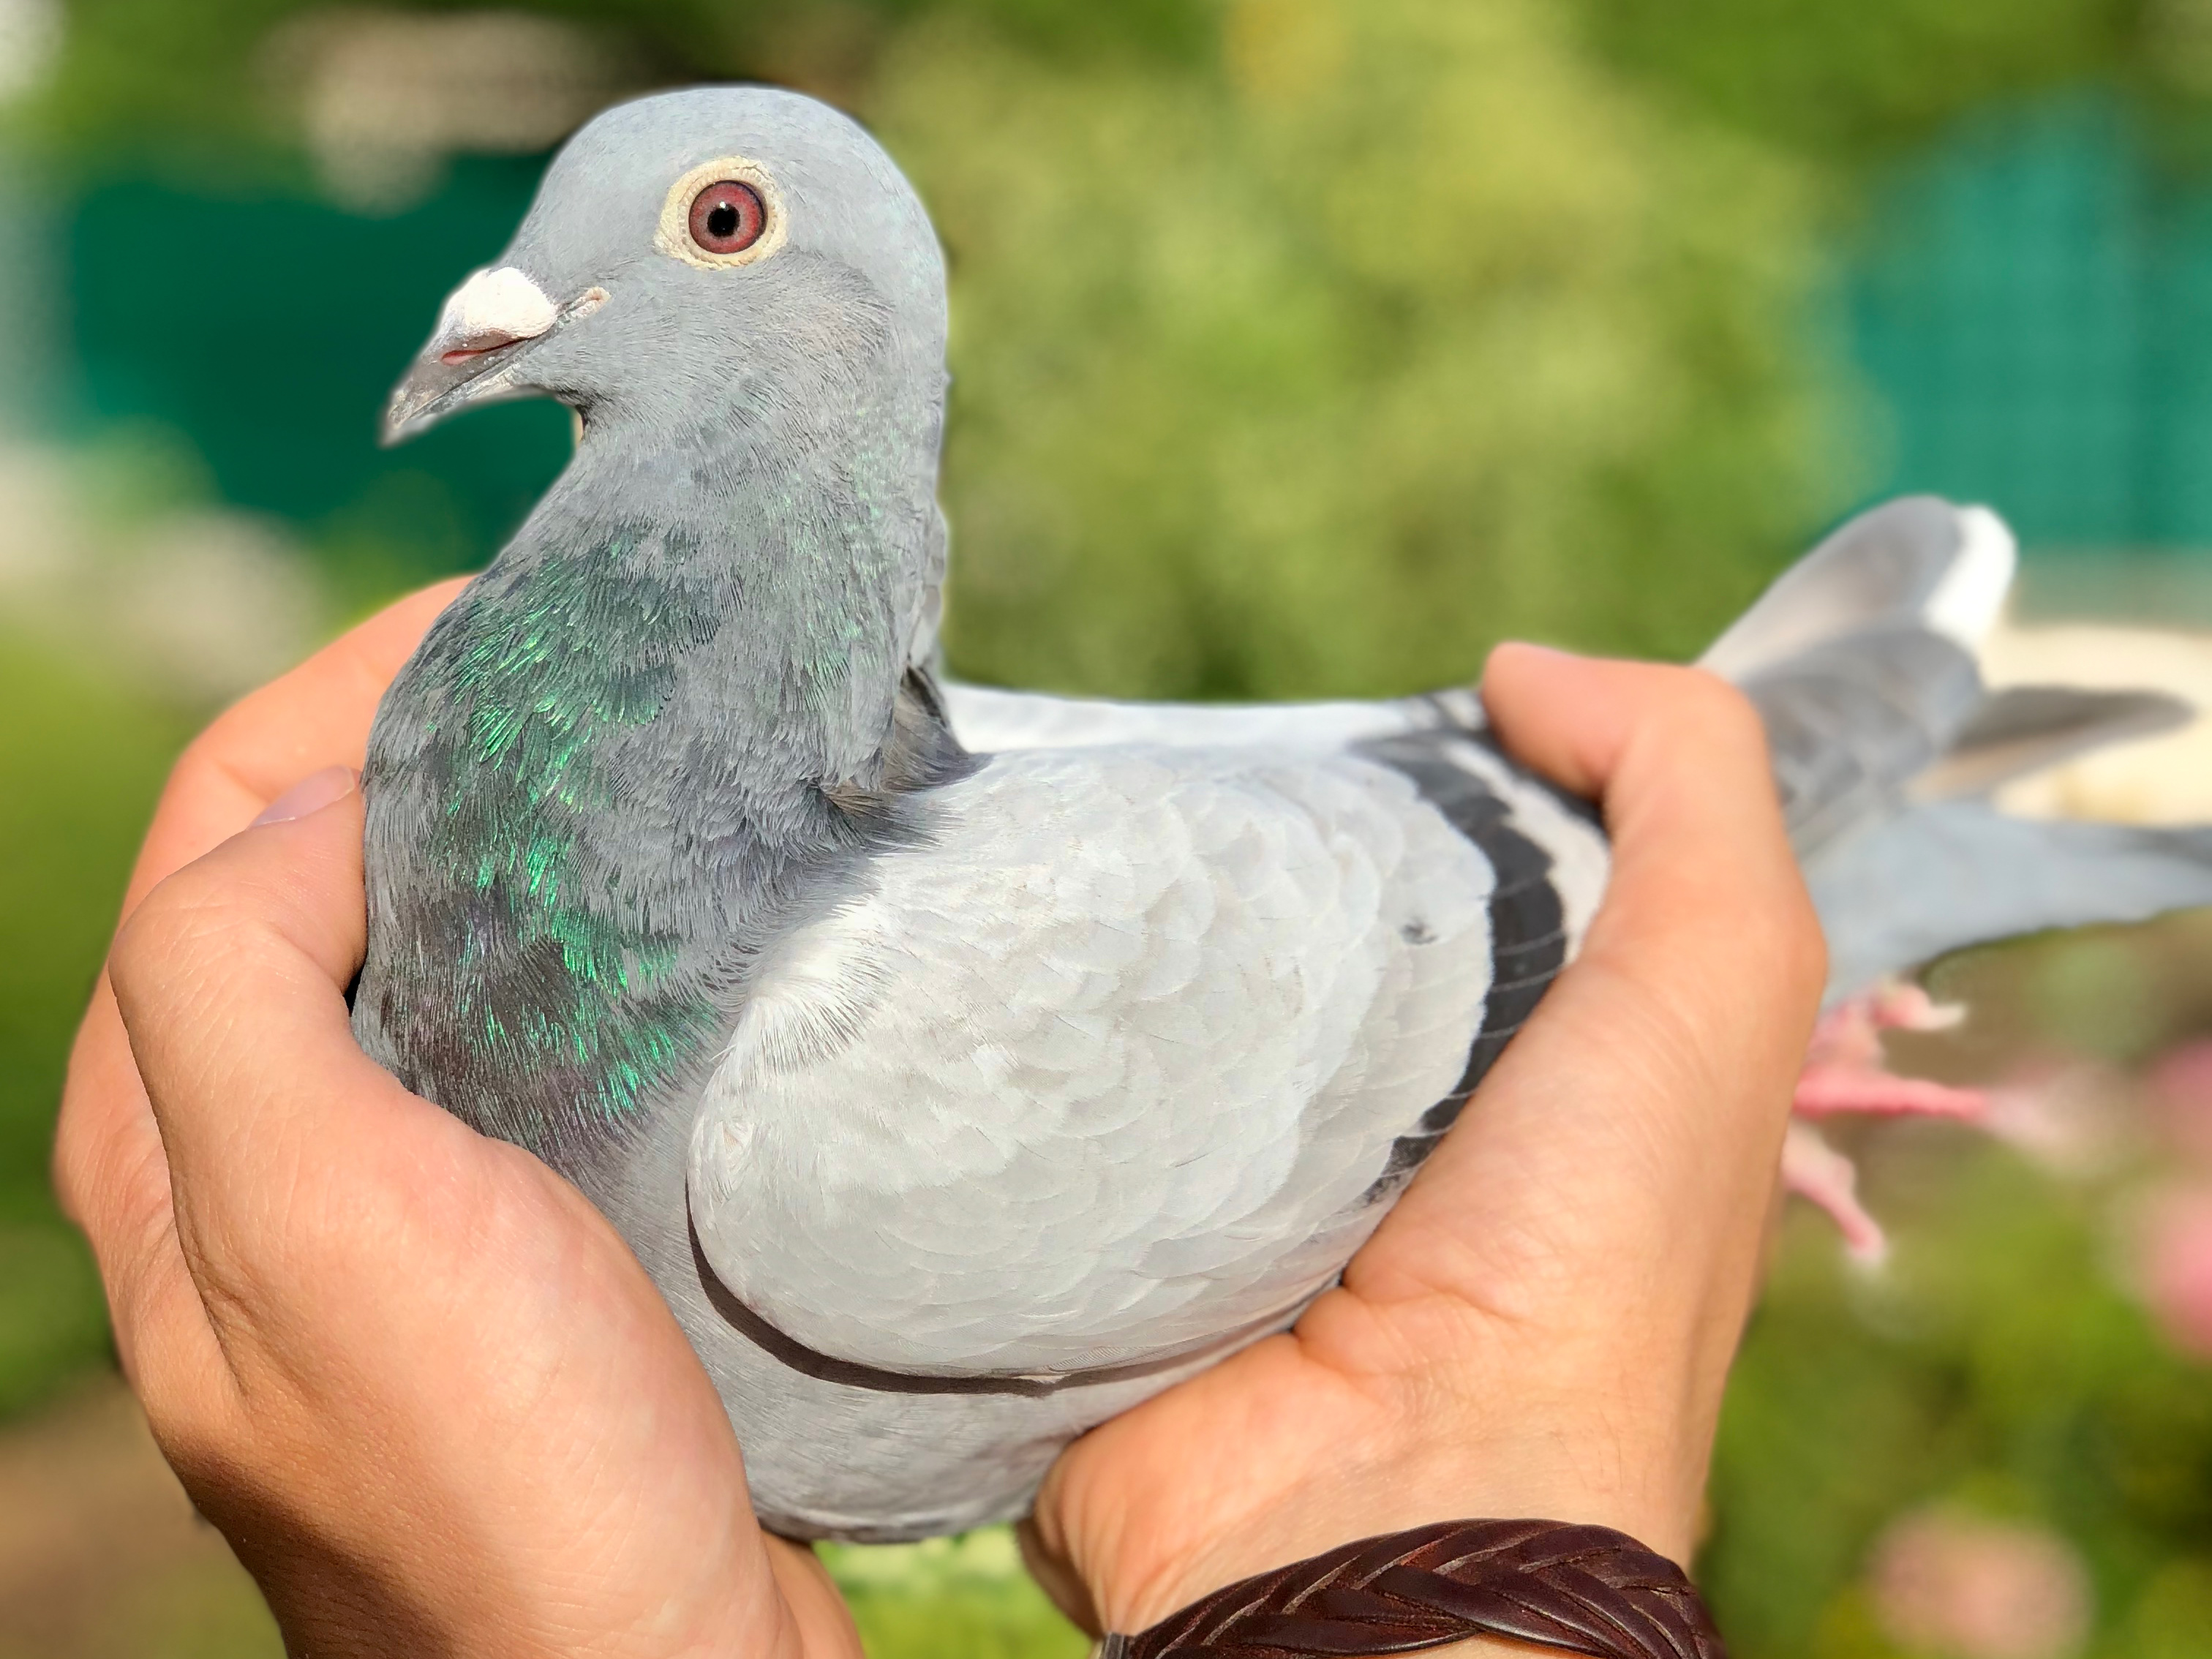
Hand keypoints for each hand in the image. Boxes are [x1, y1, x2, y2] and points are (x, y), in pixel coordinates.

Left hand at [52, 586, 860, 1657]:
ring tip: (630, 766)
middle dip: (422, 747)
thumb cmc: (490, 1462)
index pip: (212, 834)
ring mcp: (385, 1206)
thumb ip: (230, 983)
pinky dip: (563, 941)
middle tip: (582, 672)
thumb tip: (309, 814)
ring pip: (413, 952)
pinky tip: (657, 924)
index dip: (336, 696)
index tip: (496, 615)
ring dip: (500, 838)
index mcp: (165, 1137)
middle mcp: (252, 1161)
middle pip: (308, 877)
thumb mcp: (304, 1210)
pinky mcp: (509, 1243)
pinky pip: (506, 1036)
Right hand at [1022, 645, 1825, 1641]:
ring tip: (1056, 840)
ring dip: (1111, 929)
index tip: (1340, 729)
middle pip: (1284, 912)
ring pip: (1154, 991)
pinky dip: (1024, 1034)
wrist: (1391, 1515)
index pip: (1447, 862)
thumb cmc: (1580, 1249)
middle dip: (1235, 836)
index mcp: (1521, 1055)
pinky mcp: (1106, 1228)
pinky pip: (1048, 1092)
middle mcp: (1379, 1113)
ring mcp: (1230, 1176)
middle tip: (1169, 775)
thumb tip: (1517, 673)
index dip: (1407, 780)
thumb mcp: (1719, 980)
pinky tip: (988, 952)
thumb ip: (1689, 785)